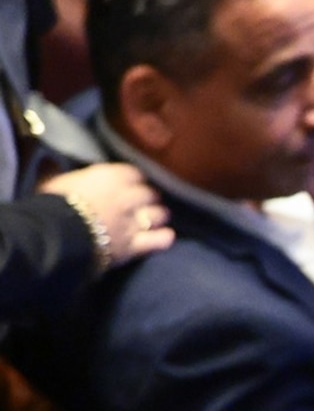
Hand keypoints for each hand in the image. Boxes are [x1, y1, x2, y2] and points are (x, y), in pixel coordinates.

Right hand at [42, 164, 172, 270]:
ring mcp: (133, 221)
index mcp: (109, 177)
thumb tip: (58, 165)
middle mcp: (126, 196)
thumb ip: (71, 175)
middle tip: (144, 202)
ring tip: (154, 218)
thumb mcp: (58, 180)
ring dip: (158, 216)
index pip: (133, 173)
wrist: (54, 232)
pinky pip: (158, 240)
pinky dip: (164, 238)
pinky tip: (166, 236)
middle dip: (148, 197)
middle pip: (148, 193)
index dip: (133, 179)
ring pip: (158, 215)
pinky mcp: (133, 245)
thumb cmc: (51, 202)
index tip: (130, 183)